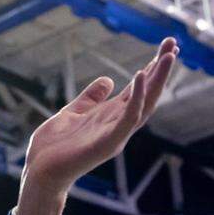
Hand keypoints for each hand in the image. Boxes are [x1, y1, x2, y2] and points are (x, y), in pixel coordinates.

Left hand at [16, 38, 178, 214]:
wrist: (39, 170)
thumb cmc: (54, 146)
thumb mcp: (73, 112)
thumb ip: (91, 97)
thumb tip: (109, 80)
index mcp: (111, 115)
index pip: (138, 89)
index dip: (152, 68)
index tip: (166, 47)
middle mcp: (119, 124)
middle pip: (147, 93)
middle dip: (161, 69)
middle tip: (175, 43)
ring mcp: (116, 134)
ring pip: (145, 104)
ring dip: (157, 80)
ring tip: (168, 56)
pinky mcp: (108, 143)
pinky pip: (127, 119)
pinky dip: (137, 99)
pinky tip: (140, 76)